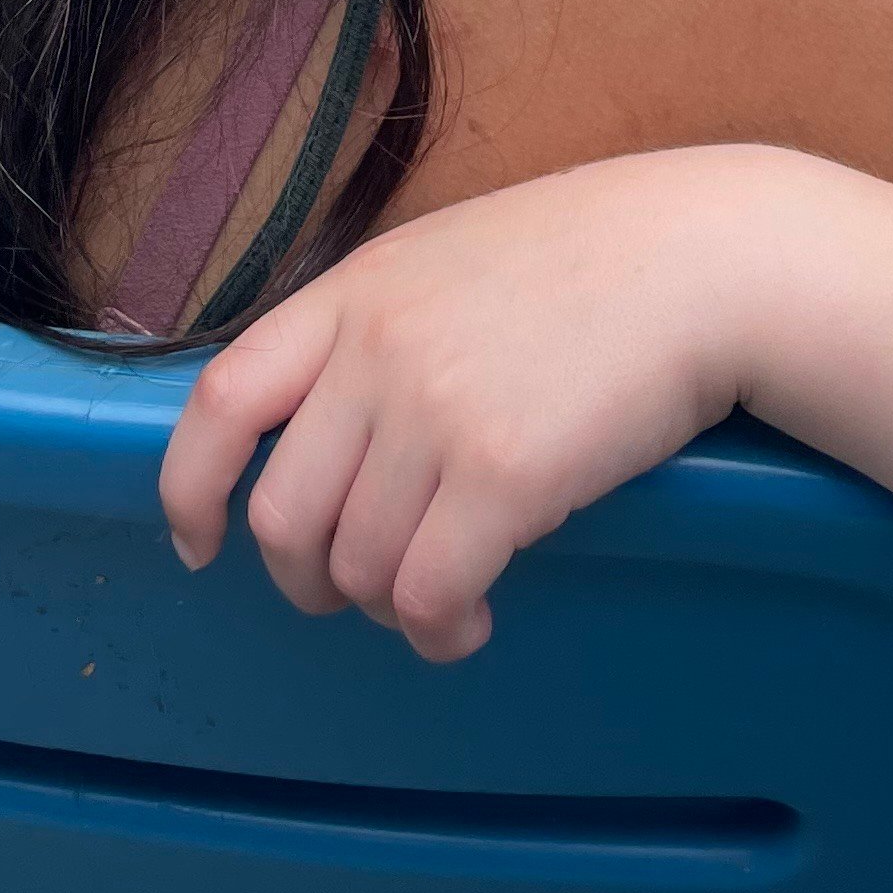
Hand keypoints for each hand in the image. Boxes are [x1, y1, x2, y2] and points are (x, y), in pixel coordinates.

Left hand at [159, 155, 757, 662]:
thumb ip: (378, 331)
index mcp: (356, 291)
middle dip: (309, 581)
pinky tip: (471, 622)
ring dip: (388, 610)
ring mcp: (437, 412)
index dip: (190, 486)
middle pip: (284, 515)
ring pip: (358, 569)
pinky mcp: (504, 474)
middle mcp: (378, 350)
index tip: (200, 543)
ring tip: (440, 599)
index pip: (222, 398)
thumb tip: (329, 436)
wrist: (702, 260)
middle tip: (358, 592)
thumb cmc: (591, 261)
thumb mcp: (451, 260)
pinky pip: (429, 597)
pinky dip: (439, 633)